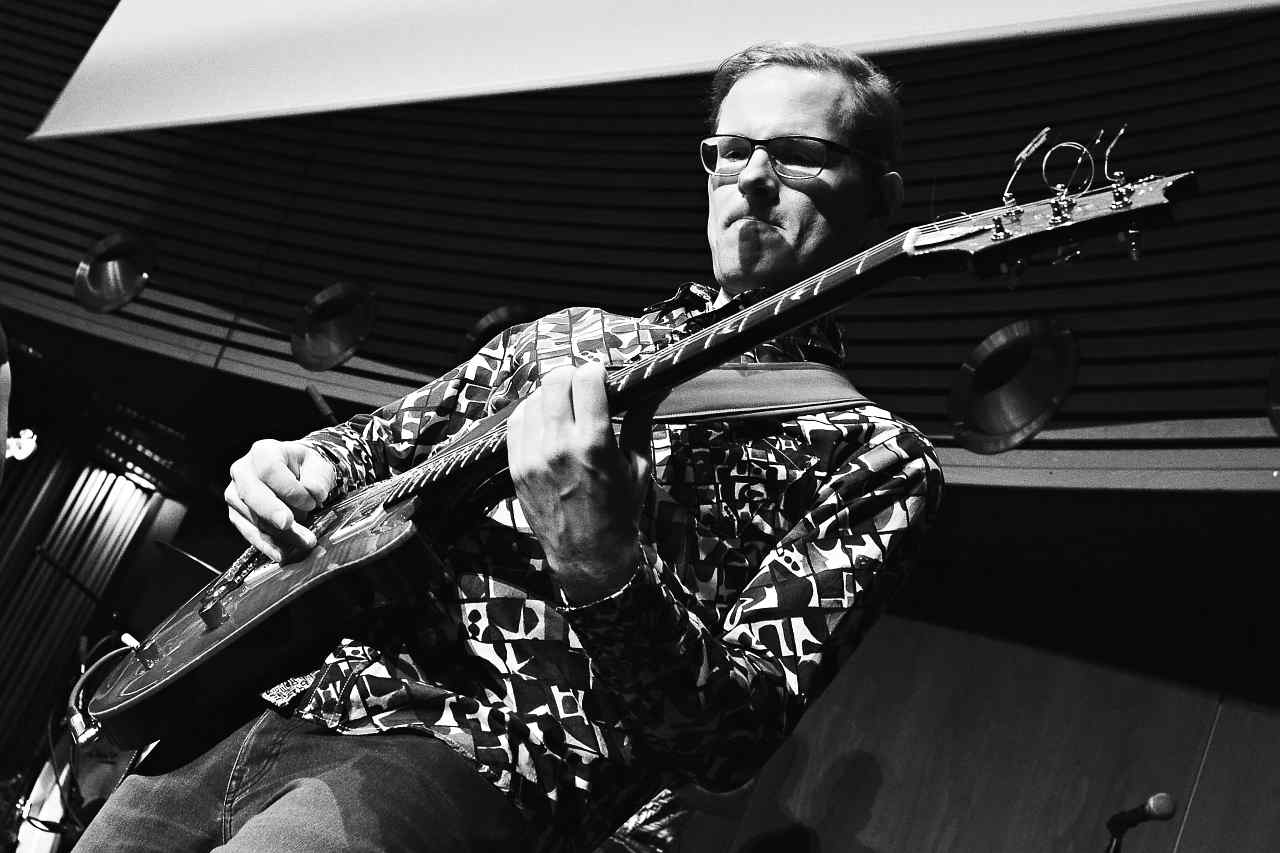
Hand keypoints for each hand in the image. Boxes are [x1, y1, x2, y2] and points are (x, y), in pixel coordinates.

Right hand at [224, 439, 335, 560]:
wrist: (296, 477)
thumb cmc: (305, 469)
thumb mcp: (318, 466)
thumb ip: (317, 478)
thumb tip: (313, 493)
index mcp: (263, 452)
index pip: (270, 470)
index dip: (289, 488)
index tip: (311, 502)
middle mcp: (243, 471)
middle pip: (252, 493)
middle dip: (272, 512)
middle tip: (290, 525)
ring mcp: (235, 493)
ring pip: (252, 516)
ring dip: (277, 533)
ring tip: (303, 543)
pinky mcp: (237, 515)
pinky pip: (249, 532)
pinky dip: (266, 544)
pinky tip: (282, 553)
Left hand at [507, 362, 650, 602]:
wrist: (589, 555)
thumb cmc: (620, 512)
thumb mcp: (639, 468)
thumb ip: (639, 423)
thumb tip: (648, 390)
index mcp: (594, 444)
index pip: (585, 381)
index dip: (595, 371)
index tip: (600, 375)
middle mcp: (560, 447)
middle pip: (555, 382)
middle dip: (571, 376)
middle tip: (581, 385)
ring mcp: (533, 457)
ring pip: (533, 399)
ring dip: (550, 394)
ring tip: (564, 404)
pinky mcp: (517, 468)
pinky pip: (516, 422)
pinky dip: (530, 412)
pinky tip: (544, 418)